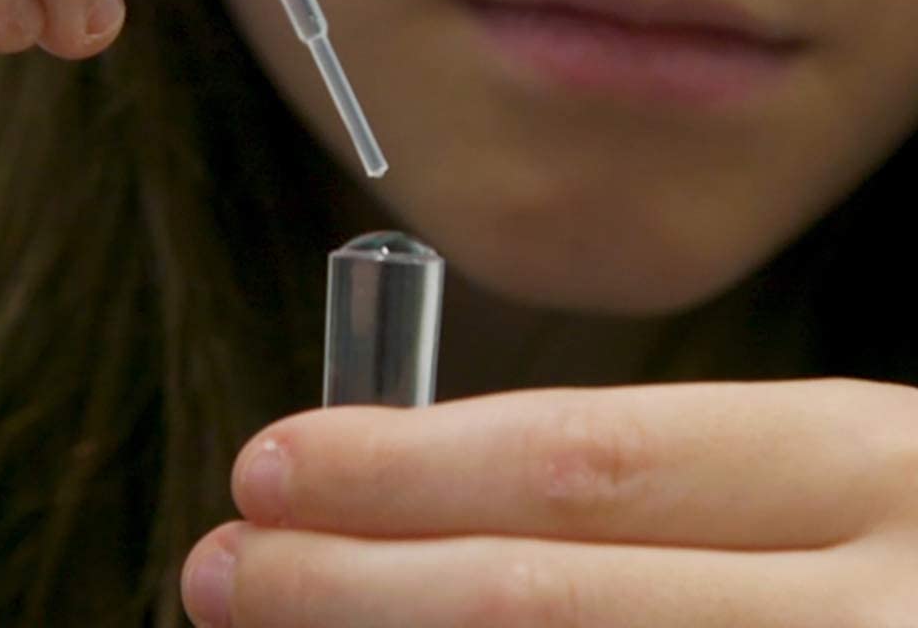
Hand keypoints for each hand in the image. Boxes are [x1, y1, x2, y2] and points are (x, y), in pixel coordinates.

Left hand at [183, 379, 917, 625]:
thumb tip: (421, 494)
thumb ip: (658, 496)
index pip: (585, 458)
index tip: (272, 465)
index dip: (407, 469)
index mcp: (859, 467)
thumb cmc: (910, 548)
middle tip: (221, 566)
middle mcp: (866, 614)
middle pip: (547, 601)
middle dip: (356, 587)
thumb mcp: (832, 479)